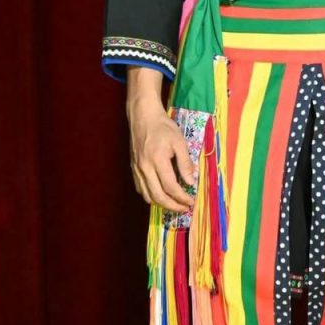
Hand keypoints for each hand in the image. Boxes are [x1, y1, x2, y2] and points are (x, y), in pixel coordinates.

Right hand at [127, 97, 197, 211]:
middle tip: (184, 207)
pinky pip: (141, 189)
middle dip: (173, 206)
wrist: (143, 117)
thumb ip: (185, 163)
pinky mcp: (133, 169)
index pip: (171, 187)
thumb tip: (190, 182)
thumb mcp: (179, 141)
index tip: (191, 201)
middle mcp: (145, 168)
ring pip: (148, 196)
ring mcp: (137, 169)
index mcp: (158, 160)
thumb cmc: (163, 127)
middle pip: (158, 196)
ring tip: (174, 203)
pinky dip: (151, 195)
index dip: (182, 198)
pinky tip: (160, 193)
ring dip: (161, 203)